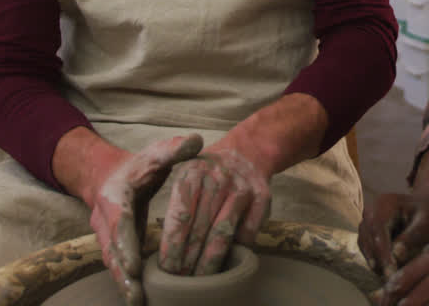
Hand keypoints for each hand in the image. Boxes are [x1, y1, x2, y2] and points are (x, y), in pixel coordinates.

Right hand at [89, 134, 203, 305]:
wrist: (109, 176)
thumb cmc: (139, 166)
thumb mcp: (155, 153)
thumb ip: (175, 148)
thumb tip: (196, 140)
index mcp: (115, 196)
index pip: (119, 223)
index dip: (126, 245)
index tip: (134, 265)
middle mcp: (105, 219)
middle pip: (112, 250)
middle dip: (123, 273)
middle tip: (135, 295)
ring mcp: (106, 235)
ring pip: (113, 262)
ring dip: (124, 283)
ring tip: (137, 302)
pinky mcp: (113, 246)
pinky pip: (119, 266)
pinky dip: (127, 282)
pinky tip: (139, 298)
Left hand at [157, 139, 272, 275]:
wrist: (245, 152)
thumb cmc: (208, 172)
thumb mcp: (186, 175)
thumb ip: (178, 204)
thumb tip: (168, 248)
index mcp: (193, 172)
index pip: (180, 216)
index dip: (173, 244)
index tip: (167, 265)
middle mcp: (218, 178)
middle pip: (200, 228)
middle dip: (189, 257)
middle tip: (180, 276)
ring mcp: (242, 188)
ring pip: (223, 232)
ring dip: (210, 259)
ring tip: (201, 277)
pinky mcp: (262, 197)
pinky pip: (248, 231)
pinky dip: (237, 248)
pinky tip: (227, 260)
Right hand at [358, 192, 428, 277]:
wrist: (423, 209)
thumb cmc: (427, 214)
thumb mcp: (427, 223)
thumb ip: (412, 237)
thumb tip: (396, 256)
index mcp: (384, 203)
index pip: (378, 228)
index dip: (382, 252)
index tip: (390, 272)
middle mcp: (370, 211)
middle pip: (367, 238)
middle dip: (378, 260)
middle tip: (390, 280)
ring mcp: (366, 222)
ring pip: (365, 246)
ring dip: (376, 262)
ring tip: (390, 278)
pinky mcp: (367, 234)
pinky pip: (367, 250)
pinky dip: (376, 261)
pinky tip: (387, 272)